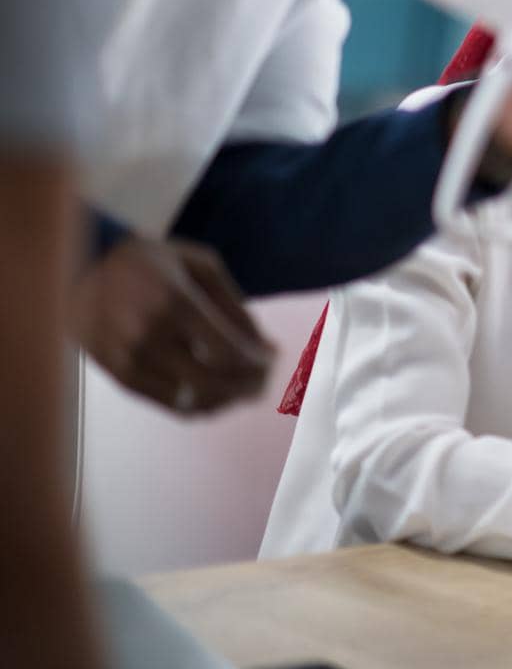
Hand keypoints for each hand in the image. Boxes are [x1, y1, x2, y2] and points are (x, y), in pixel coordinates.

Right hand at [70, 237, 273, 414]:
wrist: (81, 266)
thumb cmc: (151, 262)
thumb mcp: (200, 264)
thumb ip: (233, 304)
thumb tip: (264, 346)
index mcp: (173, 301)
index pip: (227, 350)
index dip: (258, 362)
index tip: (273, 358)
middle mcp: (149, 335)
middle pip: (213, 381)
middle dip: (249, 385)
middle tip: (266, 379)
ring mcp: (130, 359)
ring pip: (193, 399)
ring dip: (229, 399)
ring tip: (246, 388)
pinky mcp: (118, 375)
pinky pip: (169, 404)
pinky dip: (201, 405)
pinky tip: (218, 394)